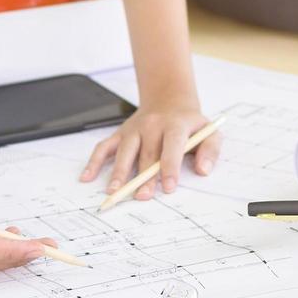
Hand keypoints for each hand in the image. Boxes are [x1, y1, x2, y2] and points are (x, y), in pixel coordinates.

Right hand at [80, 102, 222, 200]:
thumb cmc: (190, 124)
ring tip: (114, 190)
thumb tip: (203, 171)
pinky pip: (104, 147)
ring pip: (124, 151)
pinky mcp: (120, 133)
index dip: (170, 167)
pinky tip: (87, 177)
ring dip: (118, 172)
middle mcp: (152, 126)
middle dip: (144, 177)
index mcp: (176, 125)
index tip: (168, 187)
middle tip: (142, 197)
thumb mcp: (209, 132)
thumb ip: (210, 151)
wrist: (169, 100)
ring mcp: (133, 129)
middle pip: (147, 154)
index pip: (172, 146)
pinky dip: (94, 161)